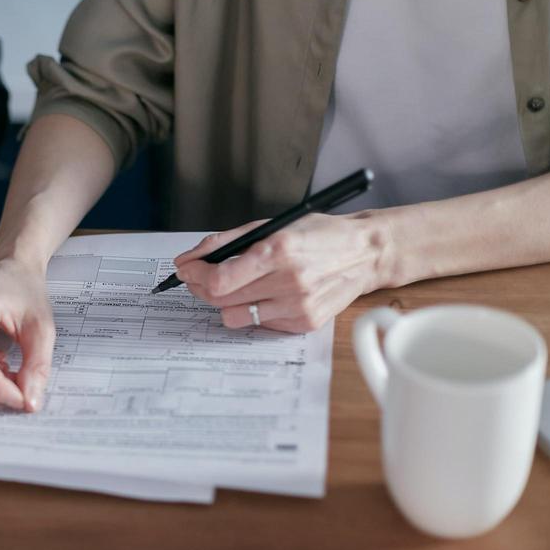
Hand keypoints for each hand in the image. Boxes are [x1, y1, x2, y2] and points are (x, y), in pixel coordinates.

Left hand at [174, 213, 391, 332]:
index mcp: (278, 251)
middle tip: (199, 277)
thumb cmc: (316, 235)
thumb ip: (225, 242)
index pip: (219, 280)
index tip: (186, 269)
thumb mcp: (270, 226)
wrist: (364, 253)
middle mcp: (289, 281)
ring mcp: (298, 306)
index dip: (194, 276)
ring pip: (236, 317)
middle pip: (221, 300)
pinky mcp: (305, 323)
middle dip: (201, 287)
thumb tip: (188, 259)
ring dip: (225, 302)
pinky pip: (260, 324)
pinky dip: (253, 309)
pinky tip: (265, 294)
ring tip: (234, 286)